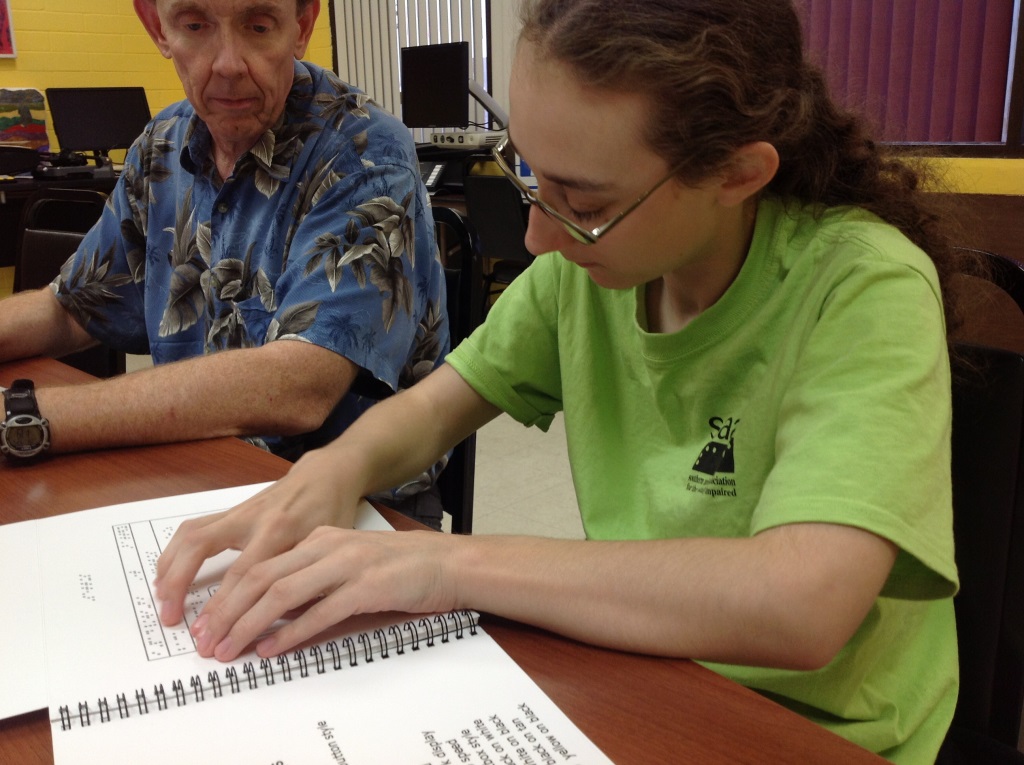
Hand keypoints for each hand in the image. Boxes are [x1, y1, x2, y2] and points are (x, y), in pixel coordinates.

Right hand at [154, 448, 357, 626]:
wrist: (325, 477)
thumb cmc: (330, 514)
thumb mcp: (325, 548)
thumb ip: (300, 578)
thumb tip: (277, 622)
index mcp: (281, 531)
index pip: (243, 576)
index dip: (224, 610)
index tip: (212, 639)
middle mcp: (253, 518)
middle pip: (203, 549)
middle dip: (181, 587)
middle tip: (173, 622)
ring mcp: (239, 511)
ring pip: (191, 534)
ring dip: (170, 568)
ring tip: (163, 601)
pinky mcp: (231, 510)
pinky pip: (194, 529)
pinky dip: (175, 552)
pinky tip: (167, 575)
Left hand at [189, 526, 458, 661]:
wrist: (447, 563)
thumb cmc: (400, 568)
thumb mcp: (347, 564)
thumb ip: (312, 582)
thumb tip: (274, 613)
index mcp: (320, 539)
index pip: (259, 566)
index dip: (226, 597)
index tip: (207, 625)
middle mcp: (328, 547)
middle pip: (261, 578)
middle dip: (227, 612)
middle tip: (206, 641)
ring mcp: (347, 565)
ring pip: (282, 593)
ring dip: (249, 625)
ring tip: (229, 649)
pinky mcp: (368, 587)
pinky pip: (321, 611)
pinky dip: (292, 632)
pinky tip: (273, 649)